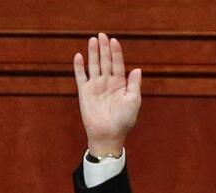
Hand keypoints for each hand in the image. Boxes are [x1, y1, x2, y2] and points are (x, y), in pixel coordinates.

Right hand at [73, 33, 141, 155]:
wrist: (109, 134)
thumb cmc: (124, 120)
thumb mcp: (133, 100)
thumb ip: (134, 84)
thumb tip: (137, 69)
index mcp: (120, 84)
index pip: (117, 64)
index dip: (116, 52)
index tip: (114, 41)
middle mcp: (107, 83)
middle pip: (105, 61)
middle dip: (104, 48)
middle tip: (102, 35)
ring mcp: (95, 87)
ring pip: (94, 65)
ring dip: (93, 53)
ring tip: (92, 40)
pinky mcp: (84, 93)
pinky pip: (81, 77)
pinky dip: (79, 67)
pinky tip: (78, 56)